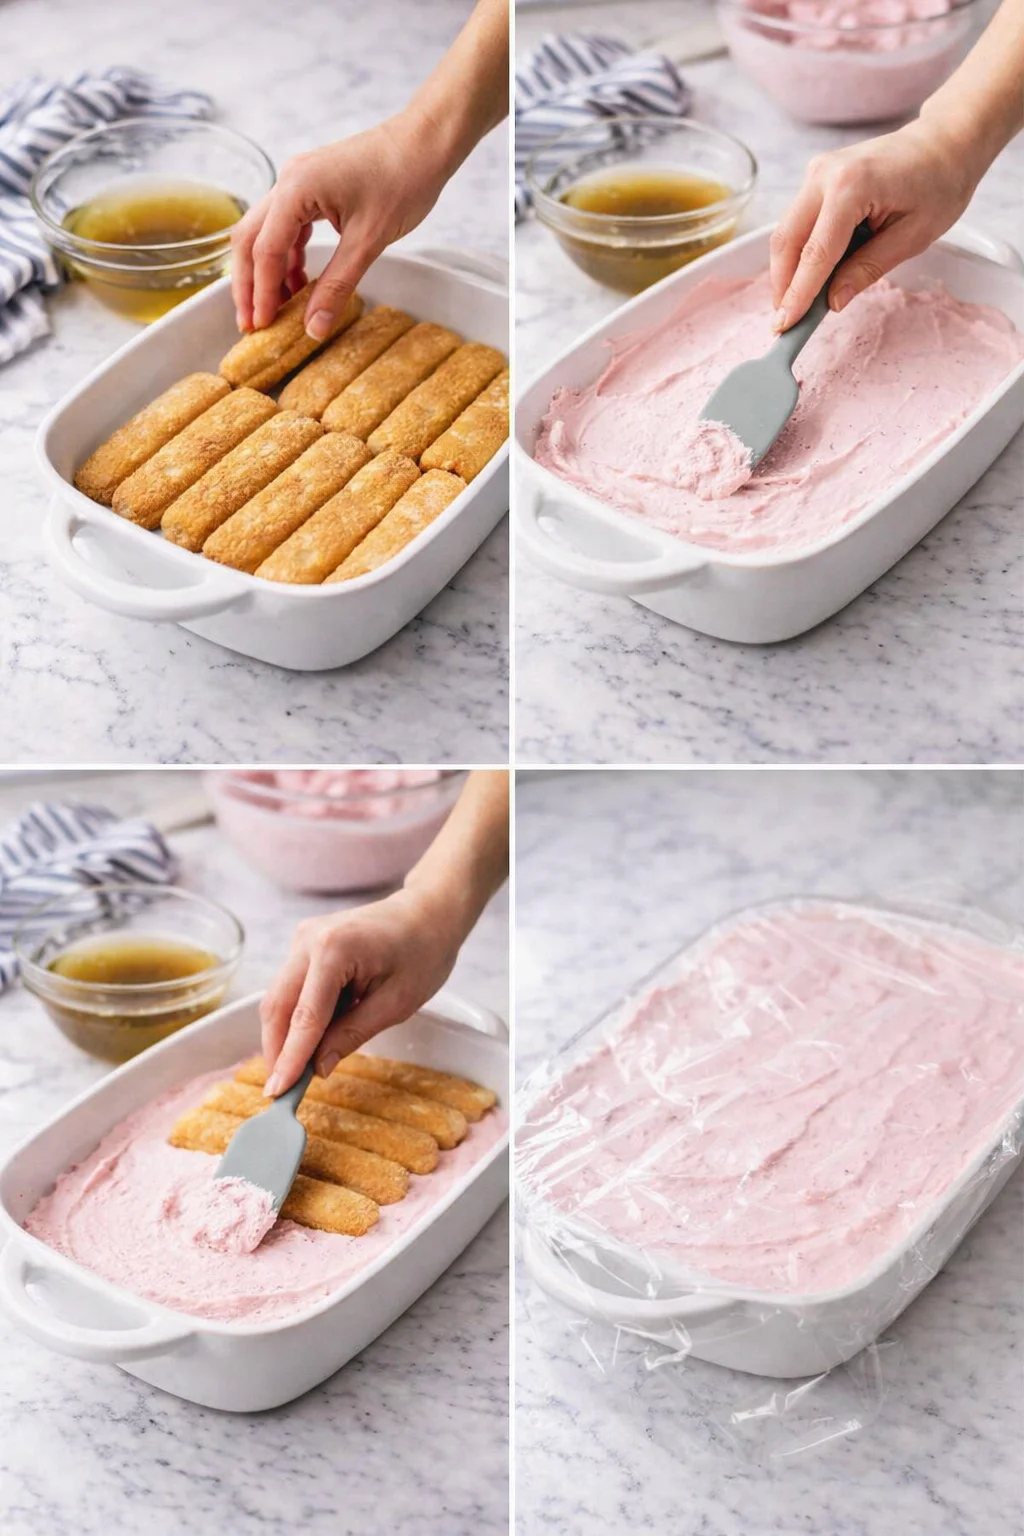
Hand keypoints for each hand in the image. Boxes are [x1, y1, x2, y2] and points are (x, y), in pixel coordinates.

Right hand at [230, 113, 446, 338]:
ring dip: (267, 272)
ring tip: (278, 309)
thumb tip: (314, 327)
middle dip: (249, 284)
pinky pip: (288, 227)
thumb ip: (338, 286)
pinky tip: (299, 283)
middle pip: (250, 239)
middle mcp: (288, 181)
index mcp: (296, 188)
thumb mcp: (369, 241)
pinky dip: (288, 257)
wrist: (425, 143)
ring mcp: (298, 182)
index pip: (265, 250)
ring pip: (266, 233)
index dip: (261, 293)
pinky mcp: (312, 188)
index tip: (261, 326)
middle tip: (251, 324)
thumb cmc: (403, 179)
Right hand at [259, 888, 461, 1094]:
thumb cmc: (423, 953)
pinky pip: (291, 985)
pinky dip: (295, 1015)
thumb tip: (317, 1067)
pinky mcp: (306, 943)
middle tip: (279, 1089)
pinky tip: (307, 1040)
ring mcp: (304, 937)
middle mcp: (308, 939)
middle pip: (277, 1005)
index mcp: (333, 950)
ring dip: (283, 1034)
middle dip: (276, 1049)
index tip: (278, 1092)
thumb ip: (351, 1034)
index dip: (289, 1058)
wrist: (429, 912)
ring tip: (293, 1071)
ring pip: (278, 996)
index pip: (304, 1016)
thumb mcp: (395, 1003)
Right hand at [768, 119, 976, 331]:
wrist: (944, 143)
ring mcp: (817, 172)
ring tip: (795, 304)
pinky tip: (808, 276)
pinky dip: (798, 252)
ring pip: (785, 231)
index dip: (799, 294)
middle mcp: (824, 174)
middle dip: (782, 285)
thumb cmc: (939, 184)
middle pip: (786, 240)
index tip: (786, 325)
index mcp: (851, 186)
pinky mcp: (817, 178)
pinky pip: (797, 221)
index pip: (816, 253)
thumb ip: (868, 269)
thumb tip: (833, 301)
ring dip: (787, 271)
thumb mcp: (912, 237)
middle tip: (784, 322)